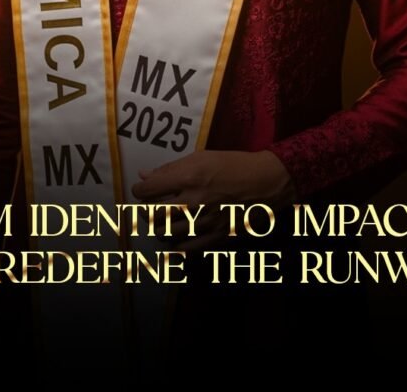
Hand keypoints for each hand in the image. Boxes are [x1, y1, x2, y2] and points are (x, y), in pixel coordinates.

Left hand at [131, 149, 294, 250]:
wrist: (267, 182)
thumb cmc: (233, 164)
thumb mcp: (201, 157)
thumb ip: (170, 168)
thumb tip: (144, 176)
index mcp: (189, 177)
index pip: (148, 190)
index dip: (139, 191)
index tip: (142, 191)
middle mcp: (194, 202)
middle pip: (153, 215)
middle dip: (147, 211)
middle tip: (151, 207)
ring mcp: (205, 223)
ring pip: (166, 234)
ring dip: (160, 227)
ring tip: (165, 221)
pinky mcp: (216, 238)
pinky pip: (185, 249)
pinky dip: (176, 244)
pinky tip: (180, 235)